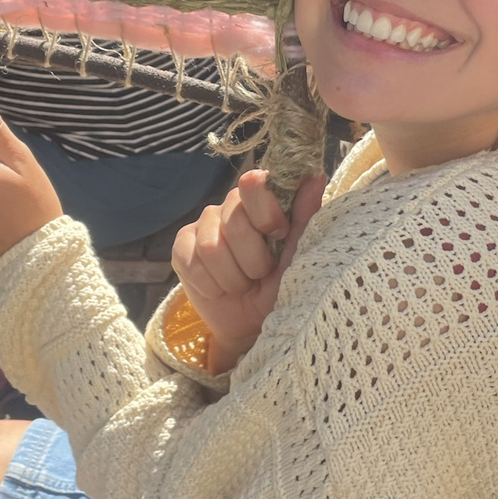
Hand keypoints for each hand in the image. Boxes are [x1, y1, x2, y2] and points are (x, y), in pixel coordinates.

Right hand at [172, 168, 326, 375]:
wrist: (251, 322)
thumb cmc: (280, 284)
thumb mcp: (299, 254)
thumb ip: (304, 216)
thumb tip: (316, 176)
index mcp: (260, 201)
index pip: (253, 184)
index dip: (266, 213)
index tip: (279, 234)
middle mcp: (229, 207)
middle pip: (235, 223)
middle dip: (253, 260)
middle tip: (260, 274)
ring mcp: (202, 225)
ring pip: (211, 247)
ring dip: (233, 277)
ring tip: (242, 284)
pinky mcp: (181, 248)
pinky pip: (191, 263)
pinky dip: (210, 285)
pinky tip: (219, 289)